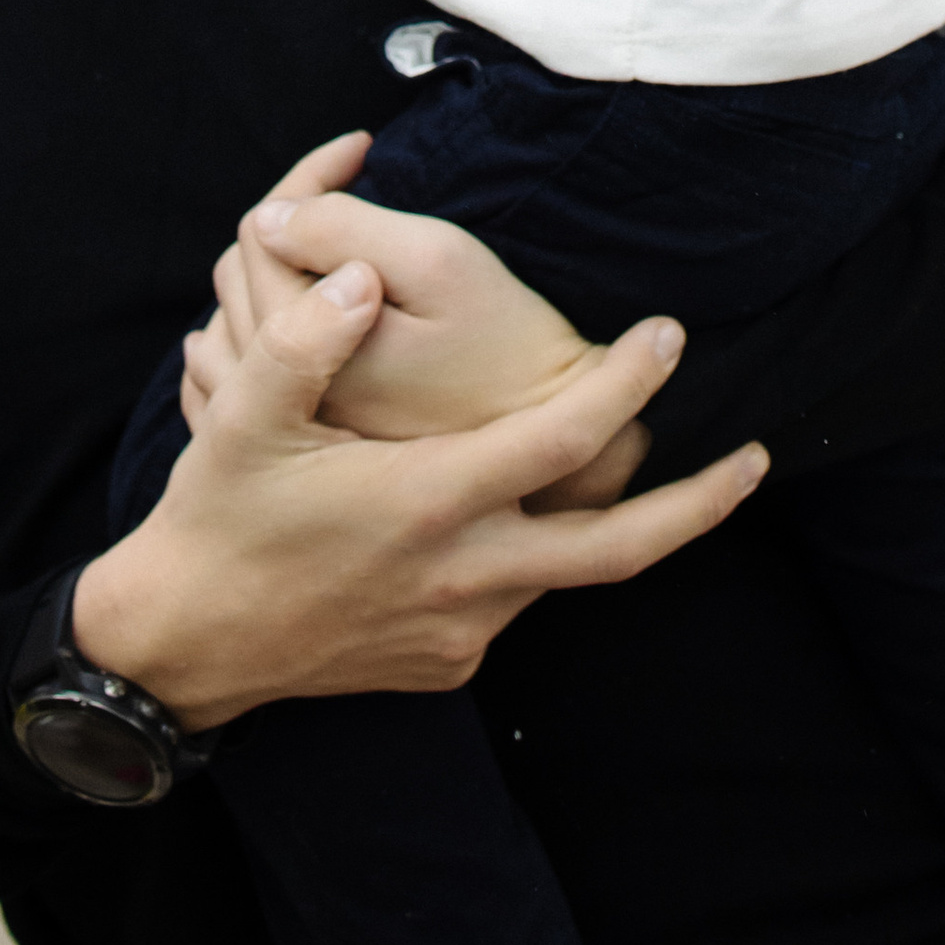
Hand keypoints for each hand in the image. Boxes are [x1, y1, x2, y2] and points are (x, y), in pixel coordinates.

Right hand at [81, 213, 764, 728]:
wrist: (187, 643)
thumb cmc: (220, 513)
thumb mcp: (240, 416)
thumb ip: (302, 342)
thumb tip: (357, 280)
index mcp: (429, 503)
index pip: (562, 439)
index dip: (626, 383)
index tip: (670, 333)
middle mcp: (465, 575)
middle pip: (621, 548)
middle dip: (699, 502)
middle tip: (758, 456)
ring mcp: (462, 629)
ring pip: (574, 574)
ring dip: (619, 523)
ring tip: (646, 464)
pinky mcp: (449, 663)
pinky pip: (519, 599)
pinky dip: (543, 556)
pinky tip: (528, 514)